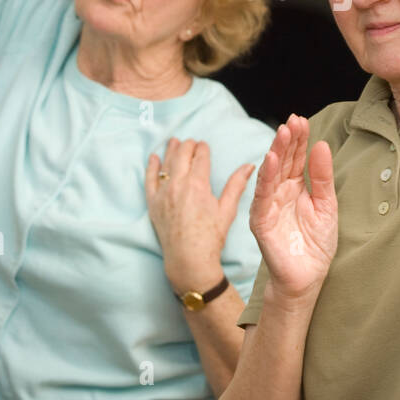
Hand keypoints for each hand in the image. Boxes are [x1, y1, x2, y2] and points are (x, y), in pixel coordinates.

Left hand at [145, 139, 254, 295]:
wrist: (189, 259)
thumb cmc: (211, 237)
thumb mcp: (227, 210)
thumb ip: (236, 185)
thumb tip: (250, 166)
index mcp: (198, 185)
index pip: (200, 157)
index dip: (203, 149)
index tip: (204, 145)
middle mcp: (178, 185)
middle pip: (182, 155)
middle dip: (188, 146)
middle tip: (192, 142)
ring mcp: (163, 194)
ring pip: (166, 164)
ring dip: (171, 150)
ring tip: (174, 141)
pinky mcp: (153, 203)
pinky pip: (150, 179)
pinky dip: (152, 167)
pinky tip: (154, 157)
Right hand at [249, 114, 336, 299]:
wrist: (308, 277)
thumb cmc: (316, 244)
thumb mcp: (327, 206)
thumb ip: (323, 177)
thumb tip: (322, 145)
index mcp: (296, 187)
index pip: (296, 158)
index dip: (299, 140)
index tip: (302, 120)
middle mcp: (280, 192)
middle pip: (283, 161)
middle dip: (288, 140)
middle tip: (293, 120)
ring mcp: (269, 205)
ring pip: (271, 173)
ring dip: (275, 152)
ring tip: (283, 133)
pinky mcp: (261, 220)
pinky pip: (261, 195)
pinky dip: (265, 177)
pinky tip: (270, 159)